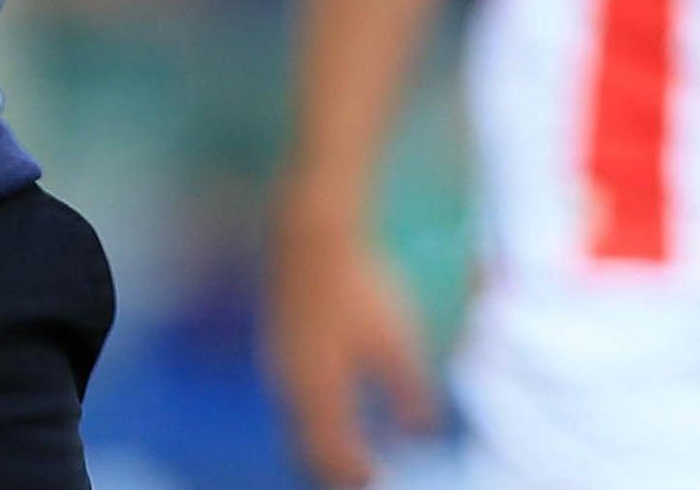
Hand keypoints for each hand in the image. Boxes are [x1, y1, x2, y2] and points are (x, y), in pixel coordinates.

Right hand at [263, 203, 438, 488]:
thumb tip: (422, 433)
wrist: (310, 234)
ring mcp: (277, 362)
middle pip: (304, 447)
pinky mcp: (278, 341)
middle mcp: (288, 385)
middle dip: (330, 467)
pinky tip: (335, 403)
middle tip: (360, 476)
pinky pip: (291, 396)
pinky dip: (314, 414)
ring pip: (295, 422)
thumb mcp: (395, 341)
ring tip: (349, 450)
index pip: (330, 455)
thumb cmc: (357, 286)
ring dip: (321, 442)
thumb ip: (409, 393)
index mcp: (316, 392)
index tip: (375, 481)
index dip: (353, 475)